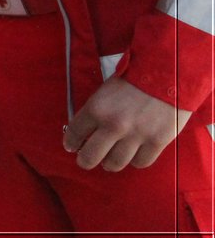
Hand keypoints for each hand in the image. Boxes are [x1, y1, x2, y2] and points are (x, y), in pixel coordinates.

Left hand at [63, 77, 190, 170]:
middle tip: (85, 161)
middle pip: (90, 156)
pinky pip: (140, 162)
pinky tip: (133, 155)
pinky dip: (135, 161)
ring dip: (109, 163)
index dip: (70, 142)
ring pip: (115, 163)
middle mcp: (113, 126)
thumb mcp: (105, 91)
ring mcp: (135, 136)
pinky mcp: (156, 142)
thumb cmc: (133, 78)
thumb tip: (87, 130)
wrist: (167, 74)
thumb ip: (96, 111)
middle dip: (84, 160)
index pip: (74, 133)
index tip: (70, 146)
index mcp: (96, 109)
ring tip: (109, 161)